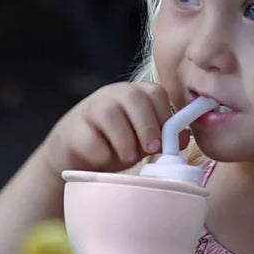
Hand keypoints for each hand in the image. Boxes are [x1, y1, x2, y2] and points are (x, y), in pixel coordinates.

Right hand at [41, 82, 189, 175]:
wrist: (76, 154)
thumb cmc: (116, 145)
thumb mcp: (143, 139)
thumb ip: (161, 135)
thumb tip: (180, 140)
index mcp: (134, 95)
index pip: (156, 93)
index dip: (165, 117)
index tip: (168, 141)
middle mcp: (112, 96)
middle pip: (133, 97)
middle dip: (147, 126)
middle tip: (151, 149)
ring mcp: (89, 110)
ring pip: (109, 113)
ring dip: (124, 139)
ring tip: (129, 158)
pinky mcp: (72, 131)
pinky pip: (89, 138)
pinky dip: (101, 153)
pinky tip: (104, 161)